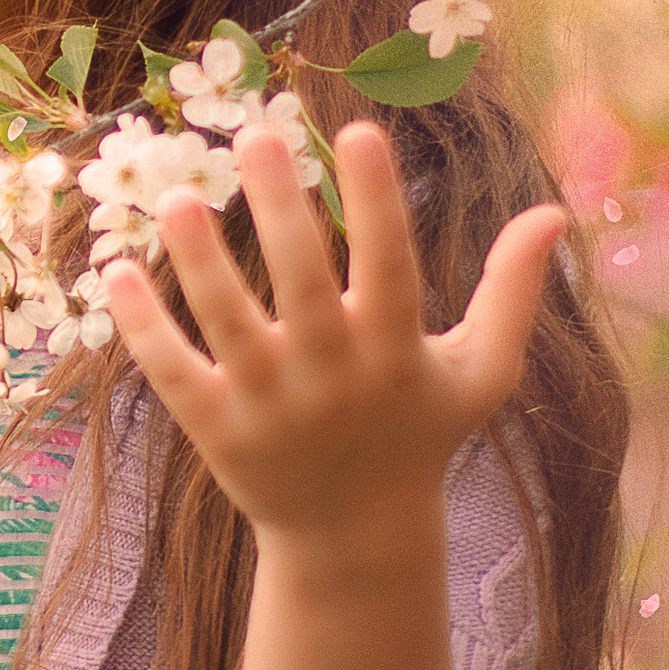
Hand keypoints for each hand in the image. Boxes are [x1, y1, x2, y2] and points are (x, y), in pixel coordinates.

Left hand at [100, 121, 565, 557]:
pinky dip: (143, 327)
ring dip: (199, 262)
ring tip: (177, 197)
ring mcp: (269, 407)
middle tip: (256, 134)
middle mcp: (331, 377)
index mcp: (395, 353)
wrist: (355, 536)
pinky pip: (173, 372)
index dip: (378, 202)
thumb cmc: (420, 435)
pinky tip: (116, 271)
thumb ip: (512, 293)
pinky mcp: (216, 431)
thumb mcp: (481, 372)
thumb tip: (552, 213)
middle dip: (279, 210)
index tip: (362, 132)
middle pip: (301, 284)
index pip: (389, 268)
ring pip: (226, 324)